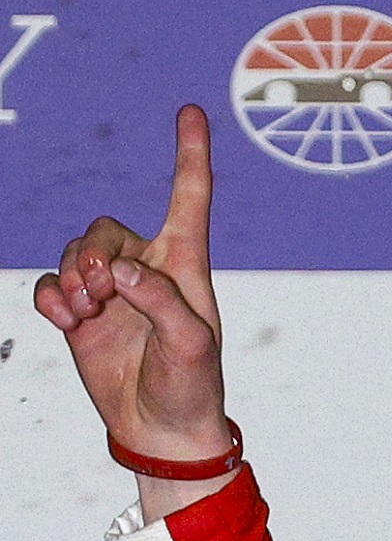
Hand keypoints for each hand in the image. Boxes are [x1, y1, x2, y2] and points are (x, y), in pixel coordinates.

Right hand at [33, 105, 234, 518]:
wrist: (161, 428)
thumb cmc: (193, 385)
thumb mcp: (191, 345)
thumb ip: (161, 302)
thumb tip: (122, 269)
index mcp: (185, 266)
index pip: (190, 199)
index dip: (190, 155)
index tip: (191, 112)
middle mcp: (147, 270)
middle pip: (105, 228)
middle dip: (92, 254)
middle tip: (100, 294)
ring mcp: (111, 291)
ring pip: (74, 253)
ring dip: (70, 277)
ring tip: (86, 313)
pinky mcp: (81, 314)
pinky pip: (50, 285)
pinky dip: (51, 298)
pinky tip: (66, 320)